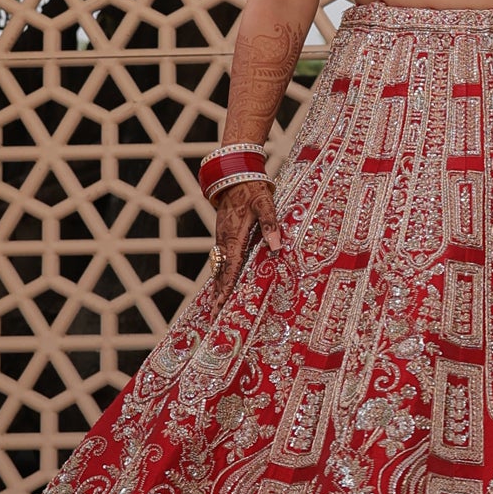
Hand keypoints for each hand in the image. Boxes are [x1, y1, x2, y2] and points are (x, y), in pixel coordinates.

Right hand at [207, 180, 281, 318]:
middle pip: (220, 274)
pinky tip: (220, 284)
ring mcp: (221, 240)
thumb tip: (278, 245)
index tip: (220, 306)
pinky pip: (220, 261)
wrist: (235, 176)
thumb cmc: (252, 191)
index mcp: (234, 237)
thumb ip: (271, 224)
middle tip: (214, 317)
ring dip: (217, 288)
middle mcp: (224, 241)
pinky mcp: (222, 237)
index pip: (230, 269)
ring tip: (215, 308)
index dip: (226, 289)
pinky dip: (218, 276)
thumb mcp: (265, 204)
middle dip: (217, 296)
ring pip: (218, 268)